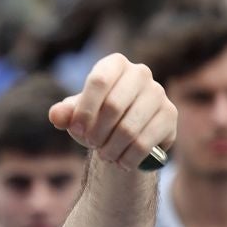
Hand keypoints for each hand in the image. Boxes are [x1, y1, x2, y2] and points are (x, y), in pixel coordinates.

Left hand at [49, 54, 176, 169]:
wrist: (124, 135)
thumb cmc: (96, 119)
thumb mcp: (77, 116)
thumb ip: (65, 114)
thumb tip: (56, 115)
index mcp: (114, 64)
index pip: (99, 81)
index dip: (85, 109)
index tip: (76, 130)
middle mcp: (140, 73)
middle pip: (114, 106)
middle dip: (97, 133)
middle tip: (91, 144)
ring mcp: (158, 93)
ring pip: (129, 129)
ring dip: (111, 149)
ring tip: (105, 155)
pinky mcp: (169, 114)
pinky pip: (145, 143)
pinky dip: (128, 158)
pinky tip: (121, 162)